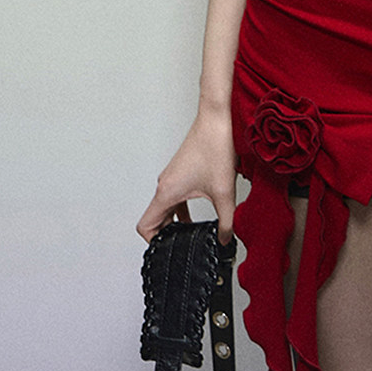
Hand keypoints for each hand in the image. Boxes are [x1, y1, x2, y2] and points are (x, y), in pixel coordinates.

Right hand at [136, 105, 238, 244]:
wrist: (216, 120)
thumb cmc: (214, 149)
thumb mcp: (224, 192)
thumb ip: (226, 222)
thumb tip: (225, 240)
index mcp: (167, 193)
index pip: (145, 226)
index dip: (154, 242)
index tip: (170, 250)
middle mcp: (164, 185)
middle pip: (155, 219)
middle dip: (167, 235)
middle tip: (183, 247)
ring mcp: (171, 177)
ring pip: (165, 208)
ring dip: (175, 222)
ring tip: (192, 234)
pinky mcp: (180, 171)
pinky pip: (174, 197)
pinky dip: (181, 209)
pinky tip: (199, 214)